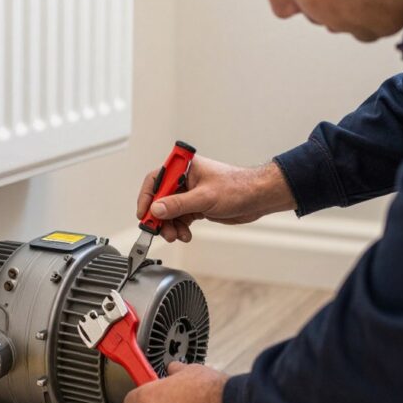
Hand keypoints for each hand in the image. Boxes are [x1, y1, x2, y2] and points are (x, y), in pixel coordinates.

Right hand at [136, 157, 295, 242]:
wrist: (257, 198)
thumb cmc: (238, 188)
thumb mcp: (205, 197)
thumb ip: (178, 204)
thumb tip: (156, 209)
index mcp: (184, 167)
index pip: (156, 179)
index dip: (147, 197)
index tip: (144, 214)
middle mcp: (185, 178)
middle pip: (160, 198)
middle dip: (160, 217)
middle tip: (160, 231)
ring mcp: (190, 192)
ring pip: (169, 211)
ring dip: (170, 226)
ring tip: (176, 236)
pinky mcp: (196, 205)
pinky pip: (180, 217)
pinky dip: (180, 227)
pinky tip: (185, 235)